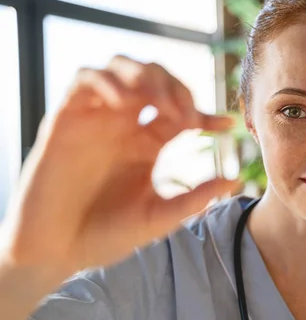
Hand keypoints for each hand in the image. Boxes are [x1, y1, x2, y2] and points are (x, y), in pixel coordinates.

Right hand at [0, 55, 238, 272]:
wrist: (57, 251)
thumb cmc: (106, 236)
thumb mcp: (158, 217)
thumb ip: (195, 198)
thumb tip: (235, 181)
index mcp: (147, 145)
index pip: (181, 113)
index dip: (206, 113)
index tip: (227, 124)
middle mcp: (125, 126)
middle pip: (156, 80)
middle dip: (177, 89)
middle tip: (188, 114)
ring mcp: (96, 119)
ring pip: (122, 68)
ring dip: (146, 77)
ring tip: (161, 103)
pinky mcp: (66, 118)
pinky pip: (85, 79)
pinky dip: (107, 81)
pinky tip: (125, 102)